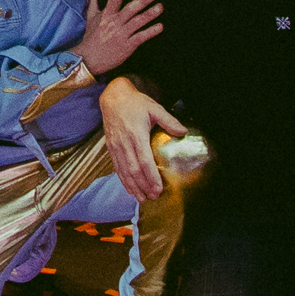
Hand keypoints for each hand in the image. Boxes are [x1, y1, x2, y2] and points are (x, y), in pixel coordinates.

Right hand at [78, 0, 162, 76]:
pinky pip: (141, 37)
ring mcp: (121, 35)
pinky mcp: (127, 46)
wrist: (89, 59)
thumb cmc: (91, 37)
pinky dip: (150, 31)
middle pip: (129, 9)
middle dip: (142, 0)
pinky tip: (160, 26)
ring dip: (149, 14)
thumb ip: (95, 1)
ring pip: (137, 22)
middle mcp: (114, 24)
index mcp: (106, 15)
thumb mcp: (91, 17)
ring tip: (160, 7)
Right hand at [97, 79, 184, 200]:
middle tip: (153, 197)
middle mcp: (124, 143)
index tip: (159, 188)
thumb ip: (169, 120)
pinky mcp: (110, 147)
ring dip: (133, 186)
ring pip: (124, 171)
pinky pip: (117, 167)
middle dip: (144, 186)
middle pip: (134, 170)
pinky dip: (123, 180)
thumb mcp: (154, 108)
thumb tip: (184, 131)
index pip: (145, 161)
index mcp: (136, 134)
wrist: (113, 97)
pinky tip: (130, 188)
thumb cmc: (135, 103)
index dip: (152, 177)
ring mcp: (116, 146)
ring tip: (142, 198)